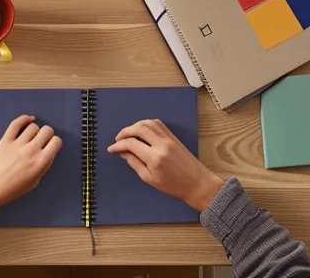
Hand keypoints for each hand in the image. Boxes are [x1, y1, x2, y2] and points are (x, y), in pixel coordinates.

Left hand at [0, 114, 60, 227]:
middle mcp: (31, 150)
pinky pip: (16, 123)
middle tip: (42, 139)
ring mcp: (17, 144)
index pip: (56, 141)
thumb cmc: (13, 189)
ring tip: (31, 136)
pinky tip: (28, 119)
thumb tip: (47, 152)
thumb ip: (43, 165)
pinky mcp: (5, 140)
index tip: (51, 145)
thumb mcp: (35, 181)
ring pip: (33, 126)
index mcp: (41, 162)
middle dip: (47, 134)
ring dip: (34, 129)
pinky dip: (24, 118)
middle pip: (47, 130)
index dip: (55, 142)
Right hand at [107, 119, 223, 210]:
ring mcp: (170, 139)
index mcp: (155, 158)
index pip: (131, 144)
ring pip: (148, 123)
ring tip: (128, 134)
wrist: (198, 184)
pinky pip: (158, 124)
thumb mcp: (149, 179)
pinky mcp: (174, 137)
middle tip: (118, 139)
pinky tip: (141, 131)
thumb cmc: (173, 186)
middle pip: (139, 128)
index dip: (118, 145)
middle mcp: (162, 144)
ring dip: (135, 126)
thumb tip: (122, 152)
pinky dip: (147, 124)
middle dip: (125, 132)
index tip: (111, 149)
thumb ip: (134, 163)